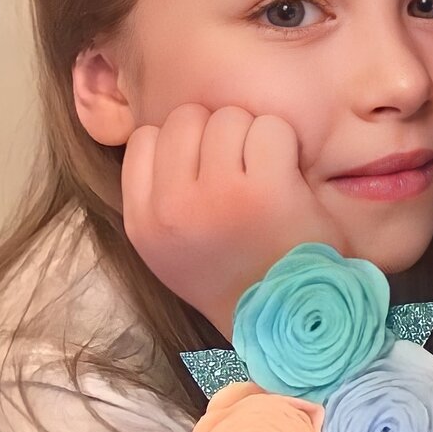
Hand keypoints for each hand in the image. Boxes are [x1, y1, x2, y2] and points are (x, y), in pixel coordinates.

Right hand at [121, 103, 348, 334]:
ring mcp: (218, 196)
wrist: (287, 315)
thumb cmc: (236, 272)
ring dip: (253, 135)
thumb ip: (158, 193)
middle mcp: (173, 208)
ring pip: (229, 116)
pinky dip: (285, 143)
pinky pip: (270, 127)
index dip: (181, 142)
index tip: (206, 166)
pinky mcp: (266, 189)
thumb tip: (168, 130)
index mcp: (144, 223)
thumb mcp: (171, 246)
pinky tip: (288, 174)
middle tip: (240, 167)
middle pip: (186, 117)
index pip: (144, 138)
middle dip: (217, 132)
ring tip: (265, 172)